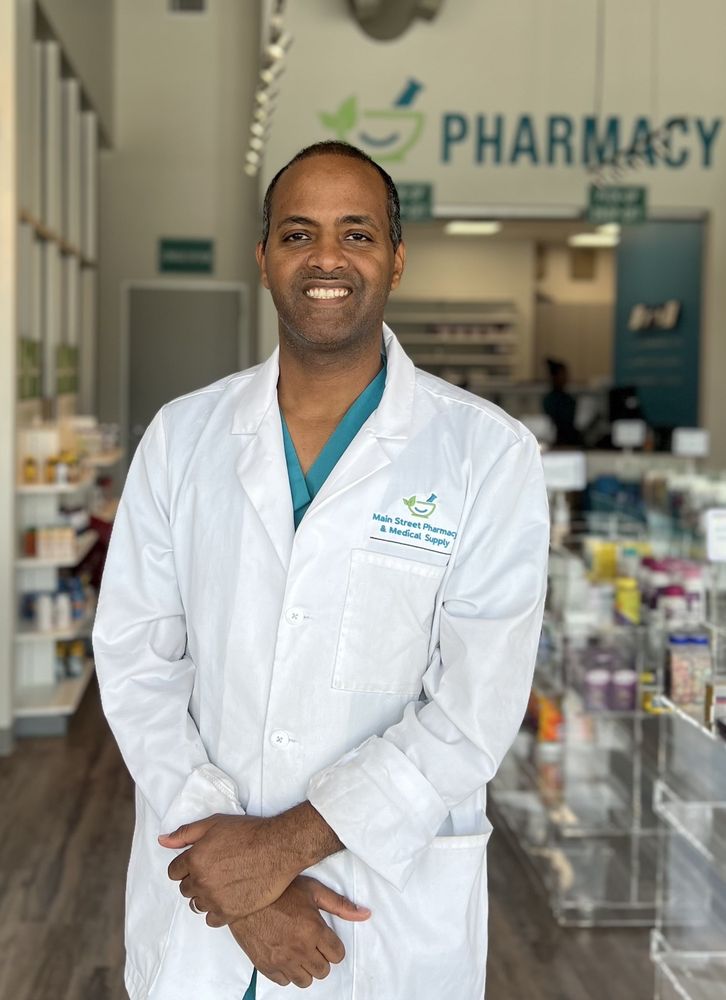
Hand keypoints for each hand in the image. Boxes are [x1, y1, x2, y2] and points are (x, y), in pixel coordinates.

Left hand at [159, 803, 343, 924]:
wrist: (278, 848)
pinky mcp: (230, 912)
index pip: (174, 872)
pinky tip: (228, 898)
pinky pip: (211, 920)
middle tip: (214, 871)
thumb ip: (186, 833)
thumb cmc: (248, 832)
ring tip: (222, 885)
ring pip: (197, 905)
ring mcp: (215, 899)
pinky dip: (216, 911)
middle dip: (195, 880)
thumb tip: (162, 841)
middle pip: (185, 889)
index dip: (185, 866)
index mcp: (194, 859)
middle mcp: (201, 881)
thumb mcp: (214, 823)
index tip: (199, 863)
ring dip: (205, 896)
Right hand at [229, 876, 369, 988]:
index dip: (333, 946)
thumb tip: (366, 914)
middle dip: (321, 957)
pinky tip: (284, 954)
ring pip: (305, 980)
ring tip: (299, 950)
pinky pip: (284, 982)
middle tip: (312, 942)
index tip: (326, 938)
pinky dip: (287, 972)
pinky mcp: (265, 966)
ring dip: (305, 967)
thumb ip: (341, 905)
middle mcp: (299, 949)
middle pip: (323, 970)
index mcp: (314, 930)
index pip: (337, 955)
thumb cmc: (280, 889)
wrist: (245, 895)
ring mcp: (281, 960)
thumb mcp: (313, 890)